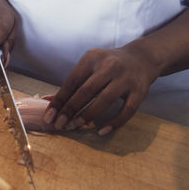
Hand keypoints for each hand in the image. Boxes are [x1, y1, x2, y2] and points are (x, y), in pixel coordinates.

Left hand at [44, 44, 160, 135]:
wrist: (141, 58)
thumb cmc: (108, 65)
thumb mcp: (89, 66)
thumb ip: (71, 84)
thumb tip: (47, 100)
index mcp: (92, 58)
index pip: (72, 81)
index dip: (59, 101)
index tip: (49, 117)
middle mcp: (109, 66)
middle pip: (87, 91)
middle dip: (70, 109)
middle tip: (60, 124)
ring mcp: (126, 78)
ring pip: (105, 100)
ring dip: (88, 115)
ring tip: (76, 126)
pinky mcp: (139, 91)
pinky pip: (126, 110)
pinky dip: (113, 123)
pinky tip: (101, 131)